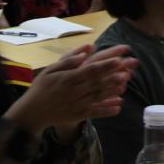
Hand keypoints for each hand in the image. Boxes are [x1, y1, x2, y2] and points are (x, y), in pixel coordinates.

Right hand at [8, 45, 136, 133]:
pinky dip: (107, 110)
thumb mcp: (51, 69)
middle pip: (98, 82)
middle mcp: (74, 92)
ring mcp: (77, 104)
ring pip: (98, 96)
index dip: (105, 65)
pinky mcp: (78, 115)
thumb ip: (70, 59)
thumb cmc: (42, 87)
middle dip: (115, 74)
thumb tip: (88, 48)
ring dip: (113, 90)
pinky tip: (119, 105)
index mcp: (68, 79)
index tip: (119, 58)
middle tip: (130, 67)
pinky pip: (95, 112)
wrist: (32, 112)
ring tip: (126, 82)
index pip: (91, 70)